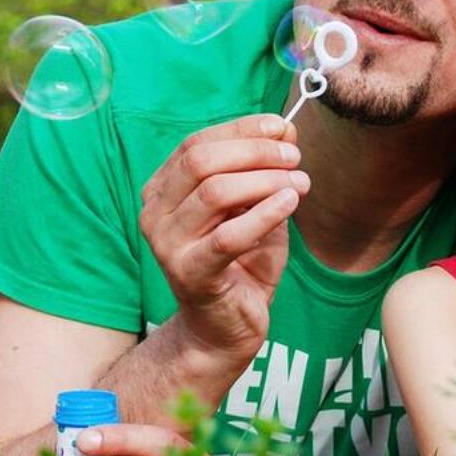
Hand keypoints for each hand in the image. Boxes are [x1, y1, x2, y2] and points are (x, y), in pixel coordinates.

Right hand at [138, 114, 307, 370]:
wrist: (225, 327)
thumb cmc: (240, 262)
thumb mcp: (253, 206)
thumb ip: (264, 169)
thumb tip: (285, 129)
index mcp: (162, 190)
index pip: (197, 143)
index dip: (242, 130)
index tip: (283, 127)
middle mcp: (155, 213)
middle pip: (202, 162)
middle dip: (255, 152)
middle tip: (294, 158)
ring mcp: (167, 245)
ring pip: (215, 193)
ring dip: (265, 181)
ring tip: (300, 183)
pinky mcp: (189, 273)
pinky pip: (229, 236)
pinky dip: (264, 214)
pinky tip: (290, 203)